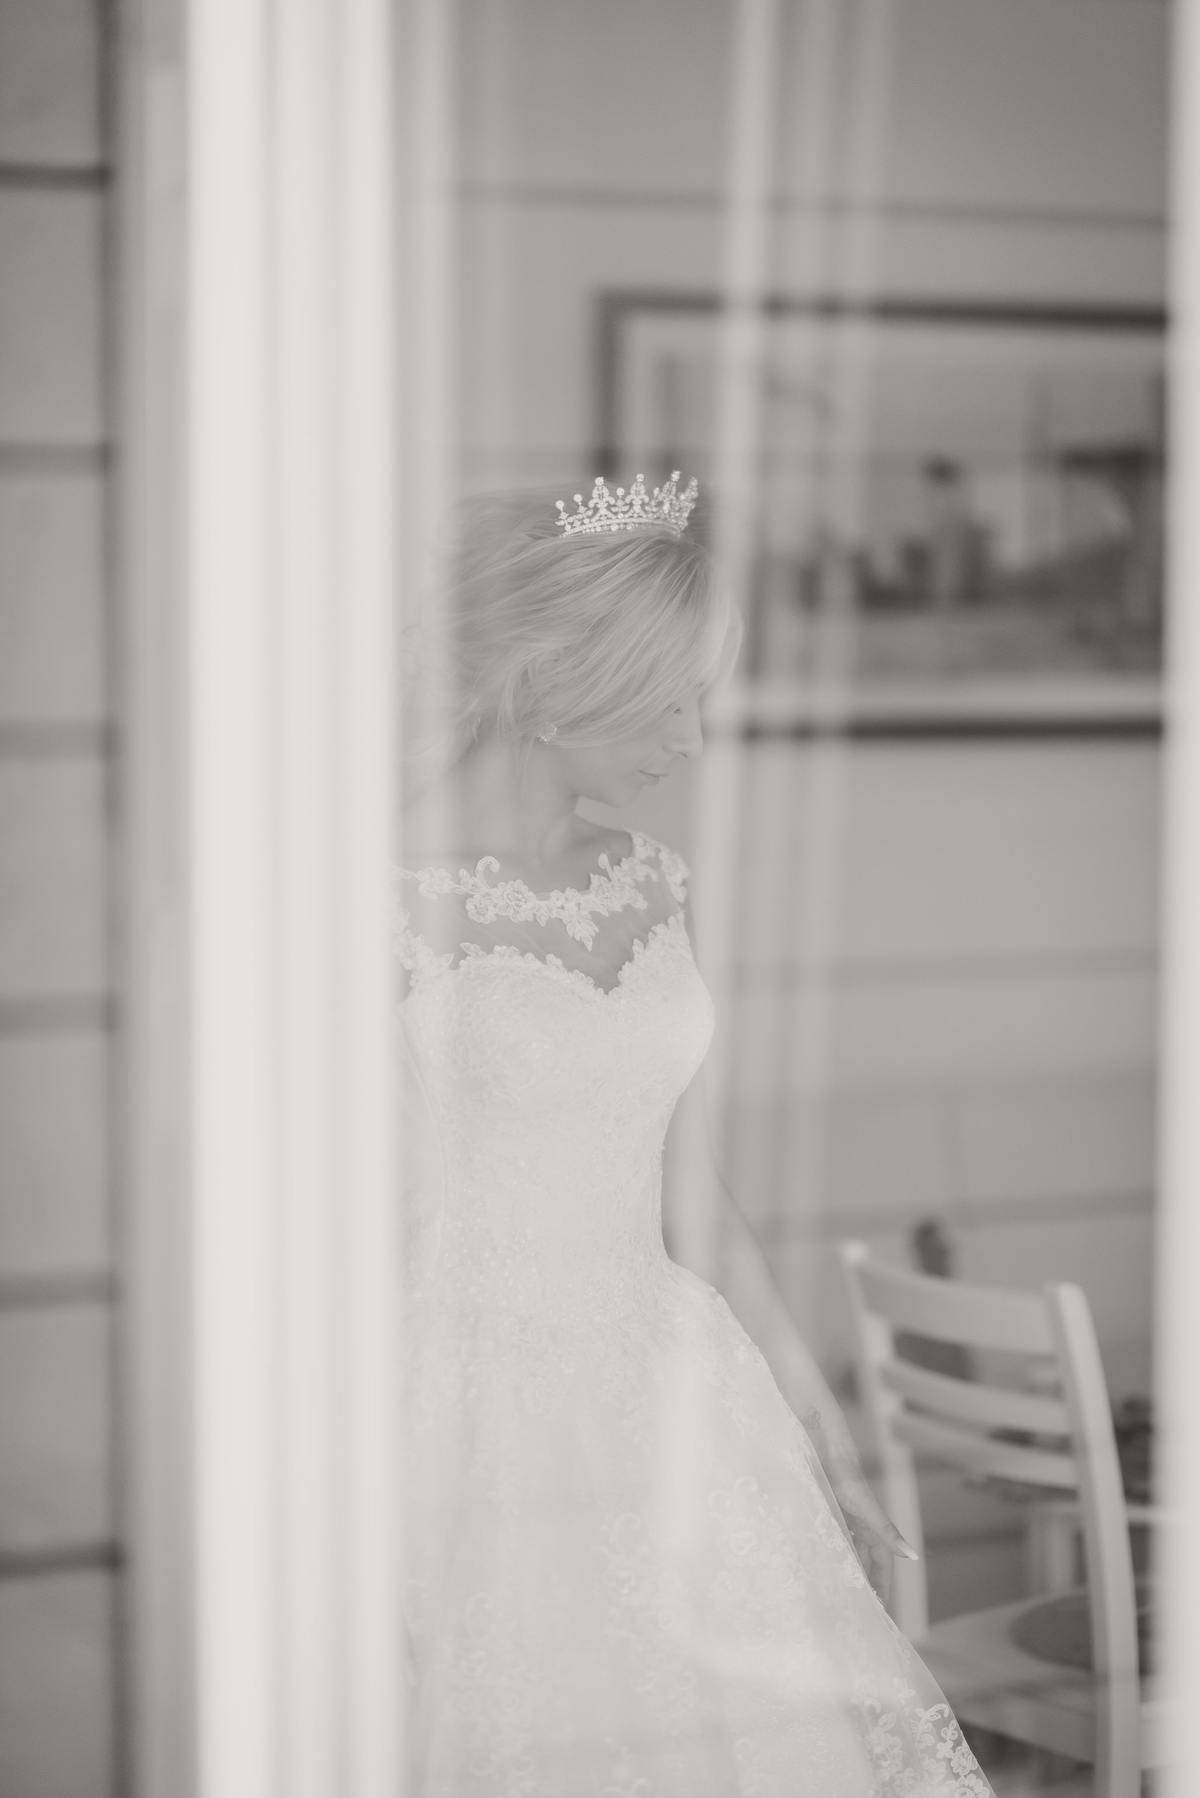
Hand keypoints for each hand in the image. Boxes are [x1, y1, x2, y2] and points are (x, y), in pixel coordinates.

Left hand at [825, 1456, 918, 1609]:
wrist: (830, 1454)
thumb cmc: (849, 1479)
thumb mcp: (868, 1509)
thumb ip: (889, 1532)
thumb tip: (914, 1555)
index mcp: (875, 1530)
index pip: (883, 1566)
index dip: (883, 1586)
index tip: (882, 1609)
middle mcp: (864, 1528)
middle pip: (869, 1563)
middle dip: (868, 1583)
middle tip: (862, 1607)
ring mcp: (849, 1521)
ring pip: (853, 1553)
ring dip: (852, 1570)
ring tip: (844, 1590)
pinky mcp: (835, 1513)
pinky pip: (839, 1540)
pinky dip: (837, 1553)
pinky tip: (828, 1562)